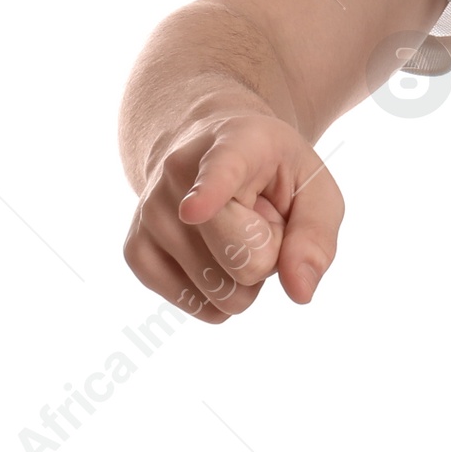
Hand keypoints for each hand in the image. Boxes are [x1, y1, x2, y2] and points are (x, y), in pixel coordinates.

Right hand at [123, 108, 343, 323]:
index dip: (210, 193)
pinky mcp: (134, 252)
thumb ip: (316, 236)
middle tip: (259, 217)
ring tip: (234, 230)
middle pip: (244, 260)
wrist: (208, 152)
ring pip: (223, 293)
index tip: (194, 209)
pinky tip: (211, 251)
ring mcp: (150, 213)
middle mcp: (179, 173)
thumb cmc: (272, 174)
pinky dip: (218, 293)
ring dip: (244, 276)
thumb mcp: (314, 188)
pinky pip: (200, 308)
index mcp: (234, 143)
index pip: (221, 172)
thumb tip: (300, 293)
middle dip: (270, 254)